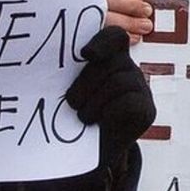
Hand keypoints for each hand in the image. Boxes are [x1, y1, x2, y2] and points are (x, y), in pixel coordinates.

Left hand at [66, 26, 155, 160]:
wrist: (91, 153)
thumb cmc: (75, 116)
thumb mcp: (71, 90)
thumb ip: (69, 73)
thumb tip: (43, 65)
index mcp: (110, 58)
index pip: (115, 37)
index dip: (103, 41)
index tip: (86, 54)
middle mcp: (129, 69)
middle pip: (111, 62)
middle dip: (87, 83)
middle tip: (71, 103)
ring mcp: (141, 88)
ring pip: (117, 82)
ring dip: (93, 103)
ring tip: (83, 117)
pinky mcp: (147, 110)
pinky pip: (128, 102)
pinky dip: (108, 114)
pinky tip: (100, 123)